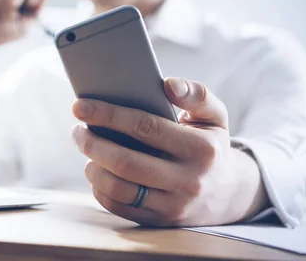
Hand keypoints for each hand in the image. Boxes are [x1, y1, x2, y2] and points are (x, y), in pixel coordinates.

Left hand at [71, 77, 268, 226]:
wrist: (228, 193)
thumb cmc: (210, 144)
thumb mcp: (215, 116)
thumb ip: (197, 94)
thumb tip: (168, 84)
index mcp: (201, 149)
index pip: (145, 127)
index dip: (108, 115)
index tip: (80, 106)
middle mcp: (188, 181)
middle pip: (126, 162)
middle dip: (92, 143)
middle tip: (77, 130)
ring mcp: (174, 206)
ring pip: (119, 189)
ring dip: (92, 167)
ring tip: (86, 149)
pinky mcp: (159, 221)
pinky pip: (118, 208)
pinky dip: (98, 189)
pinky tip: (95, 170)